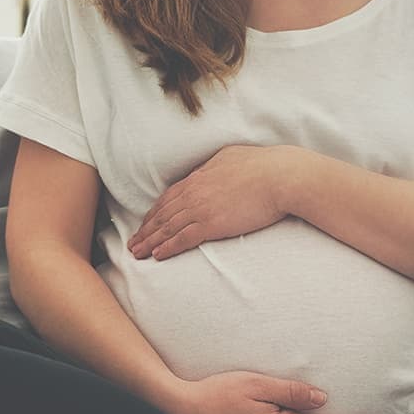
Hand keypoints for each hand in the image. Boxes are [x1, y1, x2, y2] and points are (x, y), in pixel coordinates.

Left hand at [127, 144, 298, 260]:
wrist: (280, 176)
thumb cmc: (264, 165)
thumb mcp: (231, 157)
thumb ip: (214, 166)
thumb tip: (209, 169)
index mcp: (199, 176)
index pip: (169, 197)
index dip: (154, 212)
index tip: (145, 223)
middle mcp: (194, 192)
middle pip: (162, 214)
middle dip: (144, 230)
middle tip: (132, 243)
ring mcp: (201, 208)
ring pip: (166, 228)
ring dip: (149, 242)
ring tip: (137, 253)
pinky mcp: (211, 224)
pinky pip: (182, 239)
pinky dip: (167, 248)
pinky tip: (157, 255)